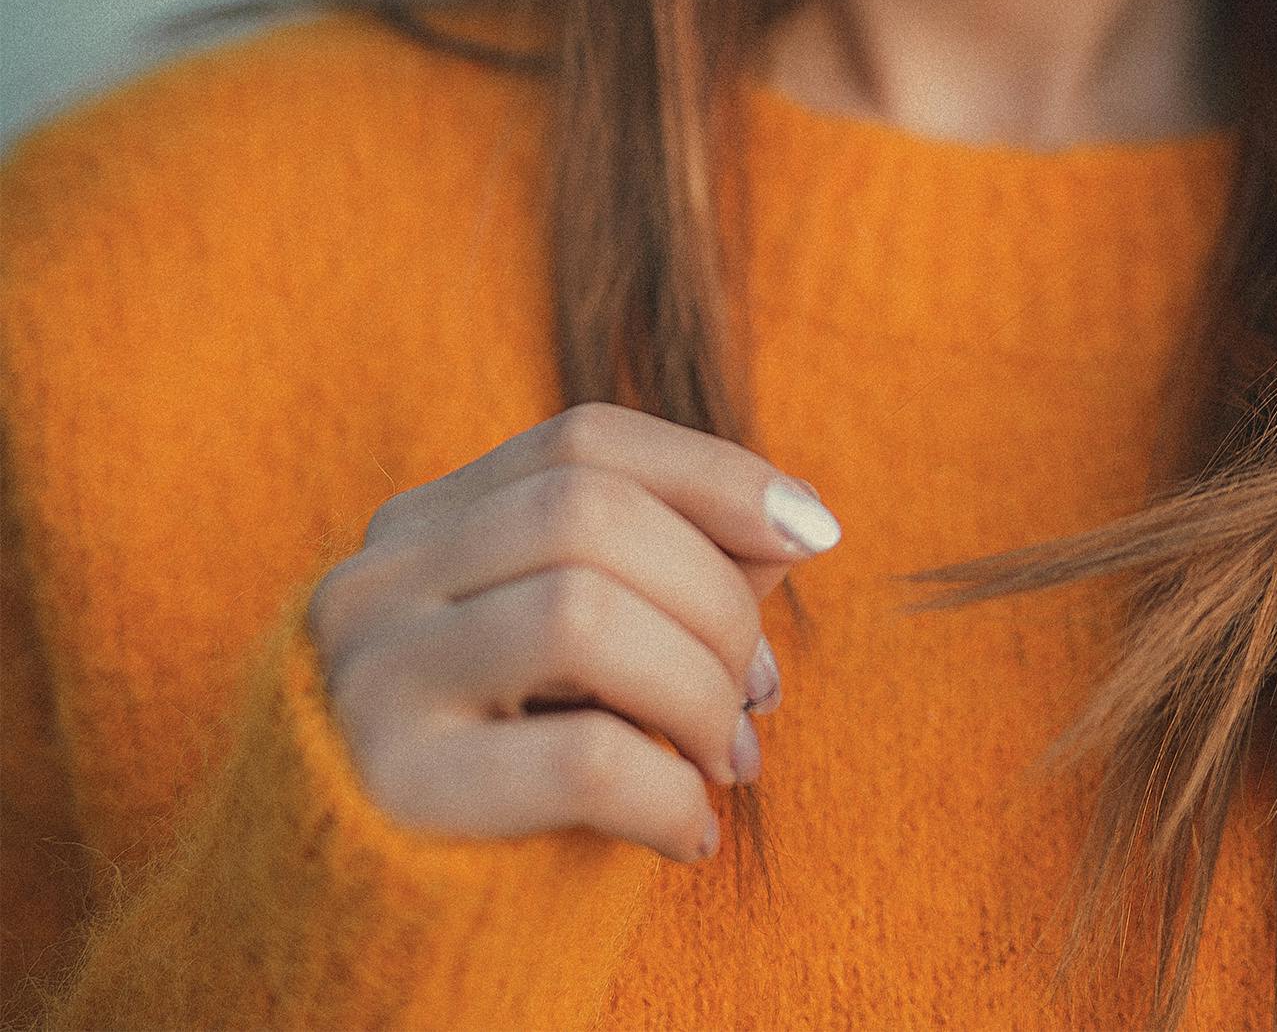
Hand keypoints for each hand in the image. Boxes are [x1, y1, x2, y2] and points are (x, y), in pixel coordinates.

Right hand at [307, 403, 841, 862]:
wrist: (363, 931)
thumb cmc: (505, 776)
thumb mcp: (575, 658)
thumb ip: (668, 576)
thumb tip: (797, 522)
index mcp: (424, 526)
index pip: (585, 441)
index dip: (715, 471)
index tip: (816, 530)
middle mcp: (377, 580)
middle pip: (589, 512)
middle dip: (714, 596)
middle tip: (758, 693)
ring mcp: (368, 677)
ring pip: (580, 613)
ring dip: (696, 687)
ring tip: (728, 759)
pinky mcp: (387, 790)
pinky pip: (577, 758)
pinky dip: (669, 793)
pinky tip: (689, 835)